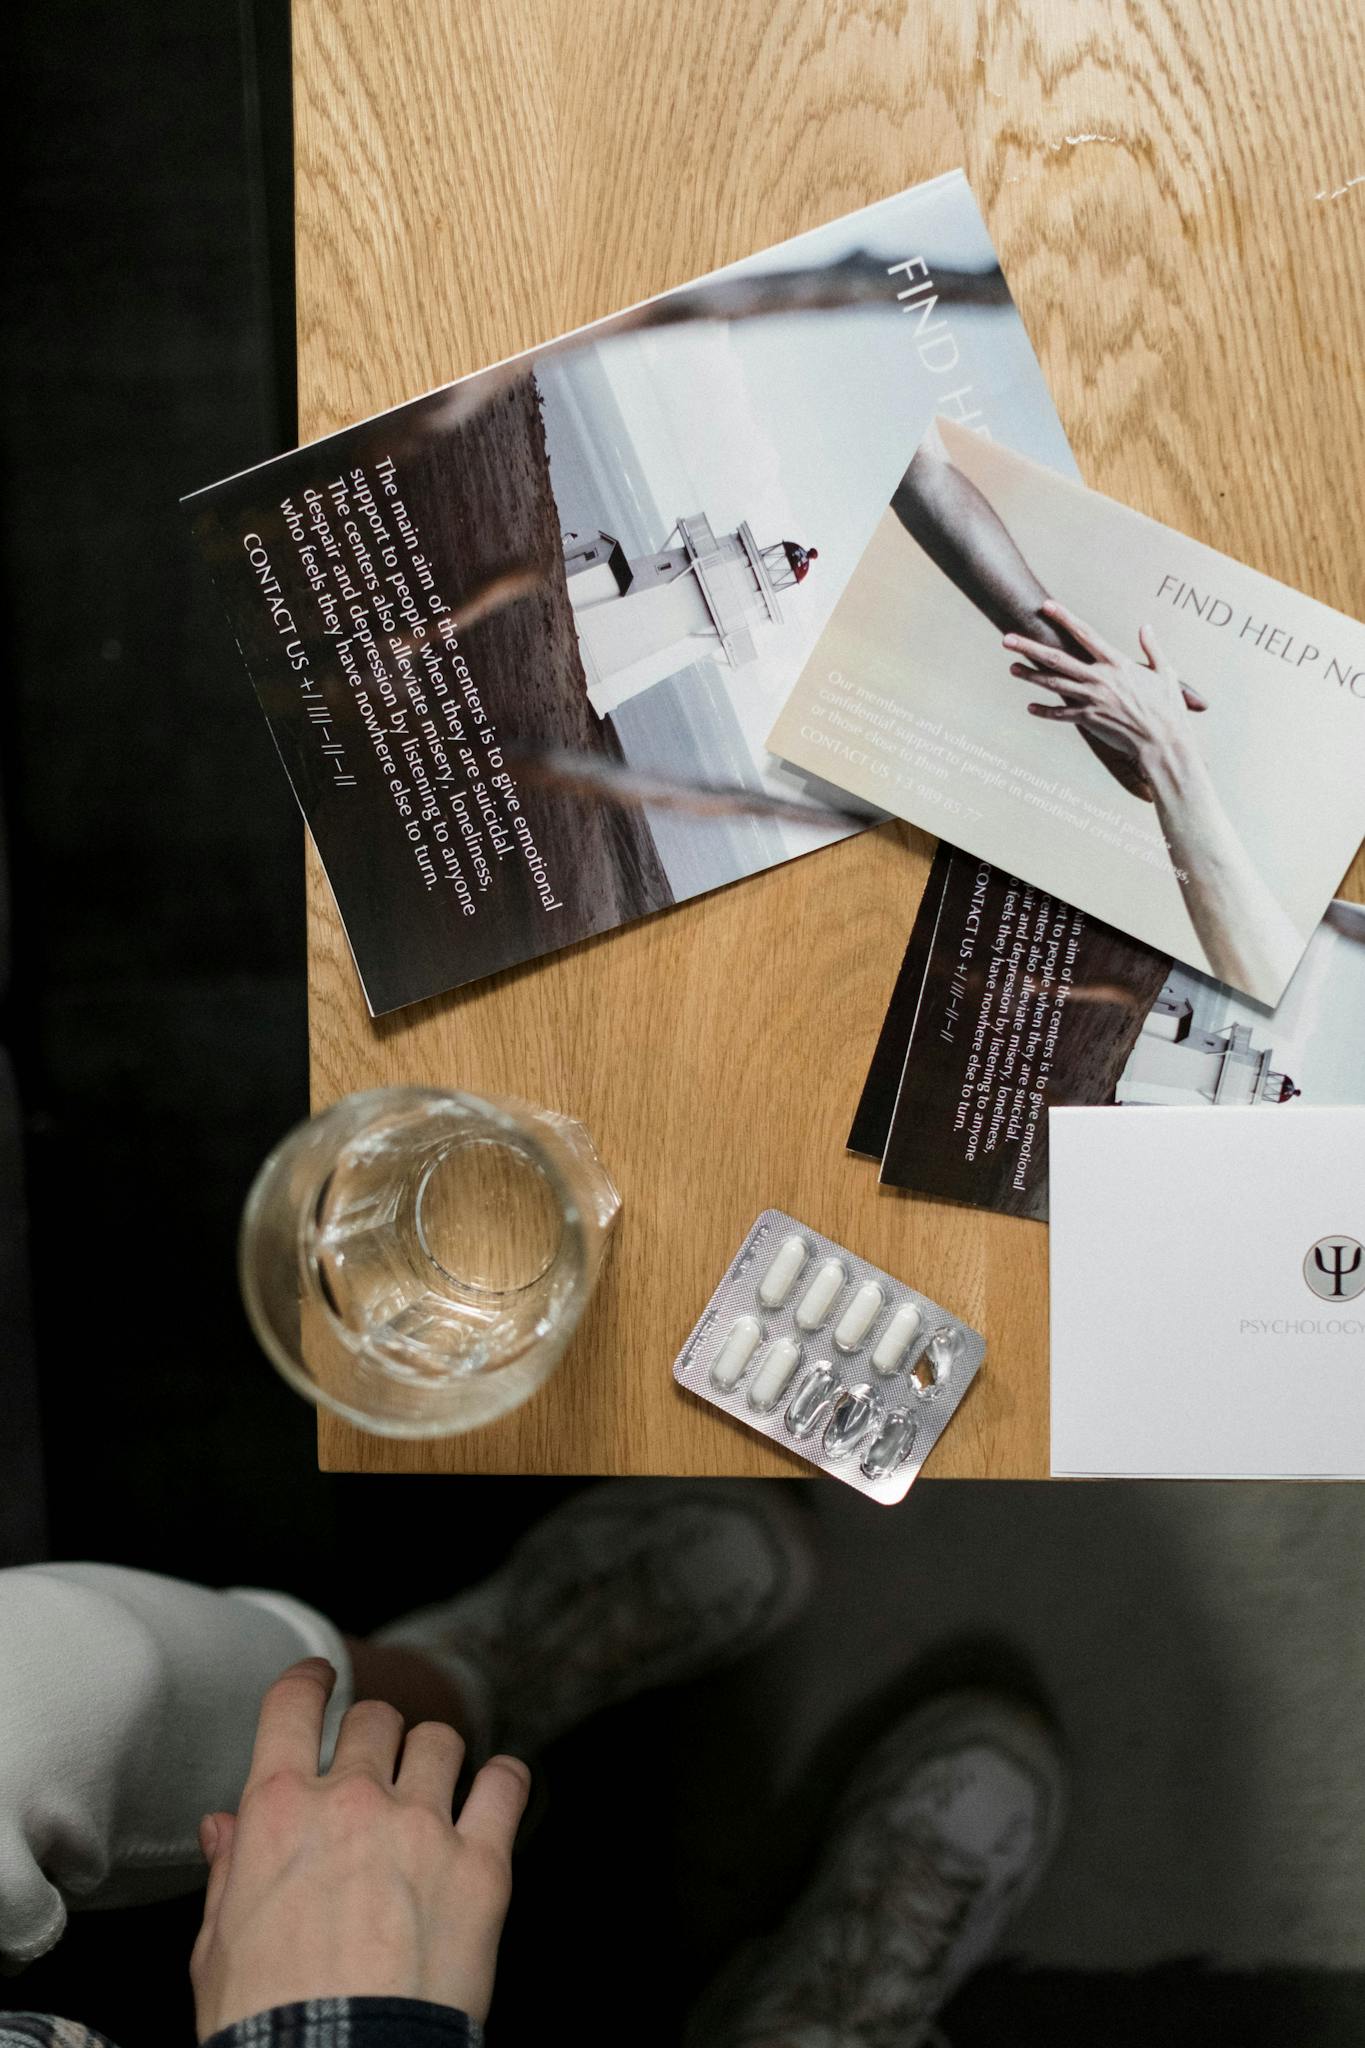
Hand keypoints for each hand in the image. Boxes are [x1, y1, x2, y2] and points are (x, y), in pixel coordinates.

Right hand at [190, 1659, 529, 2040]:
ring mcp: (421, 1826)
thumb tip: (222, 1826)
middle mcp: (351, 1800)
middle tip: (377, 1770)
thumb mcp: (216, 1949)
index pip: (293, 1702)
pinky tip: (497, 1793)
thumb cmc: (267, 2024)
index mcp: (278, 1811)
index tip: (322, 1678)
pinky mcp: (481, 1864)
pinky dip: (504, 1781)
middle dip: (375, 1738)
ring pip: (440, 1739)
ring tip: (434, 1787)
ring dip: (434, 1757)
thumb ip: (226, 1873)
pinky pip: (506, 1785)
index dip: (310, 1679)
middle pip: (374, 1719)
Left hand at [1003, 601, 1196, 770]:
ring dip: (1030, 675)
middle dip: (1030, 647)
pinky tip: (1030, 707)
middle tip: (1007, 639)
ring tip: (1011, 667)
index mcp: (1117, 663)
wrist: (1162, 742)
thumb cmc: (1168, 708)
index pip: (1086, 634)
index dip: (1065, 618)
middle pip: (1057, 658)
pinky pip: (1061, 714)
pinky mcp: (1088, 720)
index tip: (1046, 606)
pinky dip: (1045, 711)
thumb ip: (1152, 648)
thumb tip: (1145, 627)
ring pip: (1053, 684)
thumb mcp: (1166, 673)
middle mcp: (1099, 678)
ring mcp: (1091, 700)